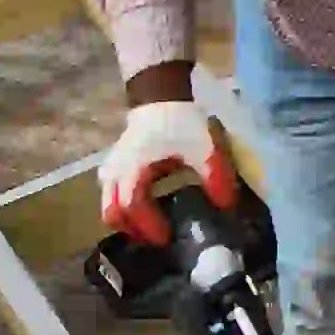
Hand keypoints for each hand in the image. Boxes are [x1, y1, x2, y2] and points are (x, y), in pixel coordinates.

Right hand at [101, 99, 236, 243]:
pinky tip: (149, 208)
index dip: (148, 225)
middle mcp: (115, 172)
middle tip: (159, 238)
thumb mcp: (204, 148)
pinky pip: (112, 196)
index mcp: (133, 168)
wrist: (161, 96)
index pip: (132, 205)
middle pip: (113, 213)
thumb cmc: (180, 122)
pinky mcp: (114, 167)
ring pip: (109, 206)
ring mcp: (110, 169)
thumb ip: (215, 177)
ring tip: (155, 226)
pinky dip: (126, 208)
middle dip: (134, 230)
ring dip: (128, 221)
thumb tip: (226, 207)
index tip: (168, 237)